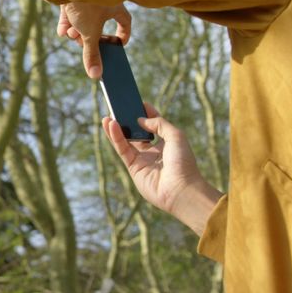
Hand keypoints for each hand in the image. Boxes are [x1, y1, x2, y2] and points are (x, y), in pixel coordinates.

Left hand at [57, 2, 130, 78]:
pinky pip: (70, 12)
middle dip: (89, 37)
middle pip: (98, 26)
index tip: (118, 45)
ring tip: (70, 32)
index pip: (125, 22)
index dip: (122, 35)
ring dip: (76, 30)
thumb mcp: (90, 33)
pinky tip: (62, 31)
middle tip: (83, 41)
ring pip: (82, 20)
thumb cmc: (86, 3)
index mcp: (116, 6)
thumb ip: (92, 54)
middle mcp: (103, 1)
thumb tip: (96, 75)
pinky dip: (66, 23)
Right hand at [102, 103, 221, 235]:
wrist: (180, 189)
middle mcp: (154, 150)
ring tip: (108, 116)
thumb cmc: (183, 162)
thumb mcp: (176, 136)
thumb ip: (159, 124)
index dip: (147, 114)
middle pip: (137, 132)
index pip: (154, 125)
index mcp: (167, 142)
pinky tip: (111, 126)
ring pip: (126, 141)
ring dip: (117, 129)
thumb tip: (141, 120)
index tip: (139, 103)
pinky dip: (116, 138)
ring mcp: (143, 159)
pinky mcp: (133, 168)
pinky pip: (122, 150)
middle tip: (119, 108)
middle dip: (128, 120)